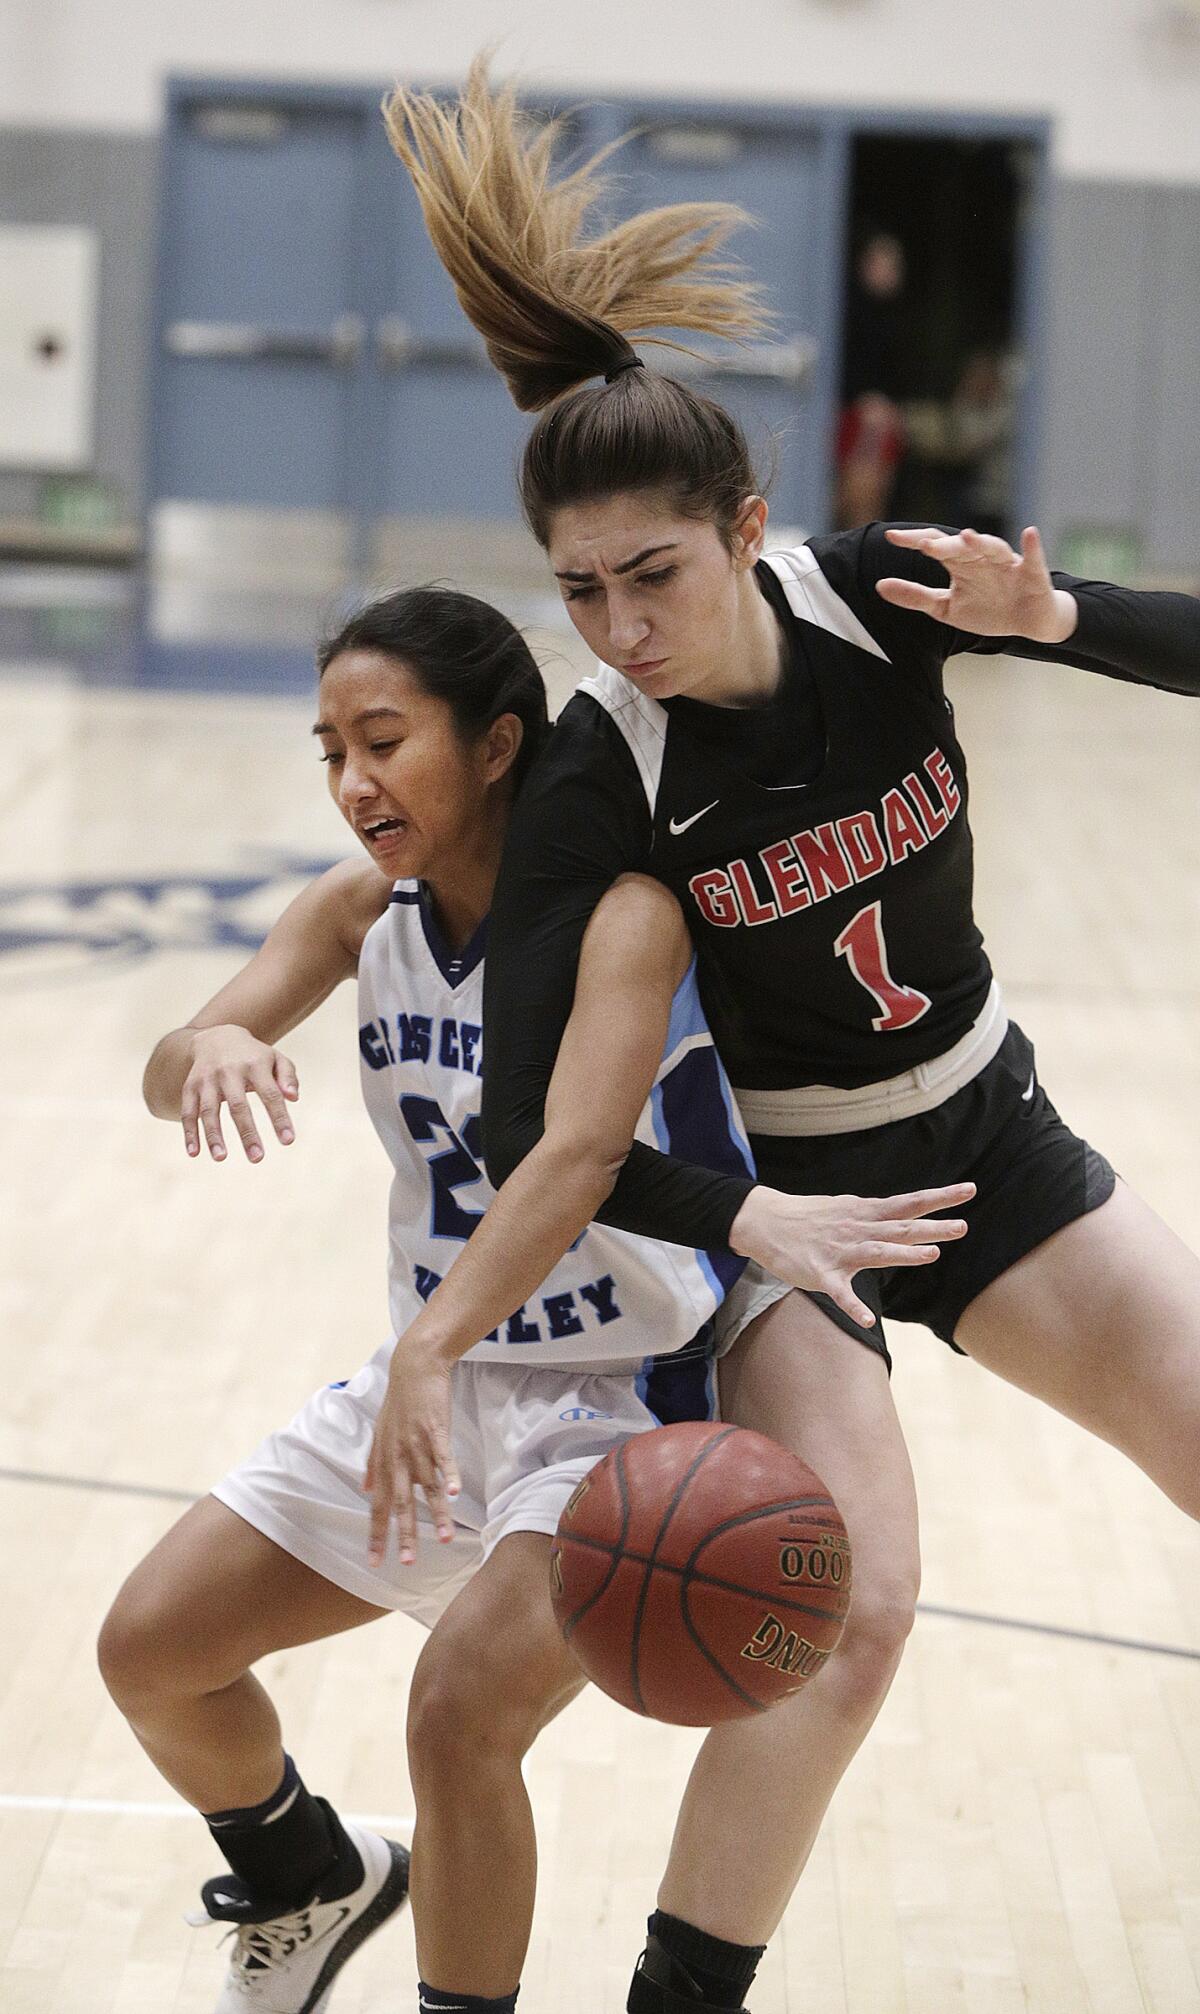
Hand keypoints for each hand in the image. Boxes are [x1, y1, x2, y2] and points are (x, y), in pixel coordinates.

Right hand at [180, 1025, 298, 1161]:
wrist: (217, 1037)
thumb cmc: (254, 1056)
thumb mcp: (276, 1059)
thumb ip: (288, 1077)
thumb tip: (293, 1098)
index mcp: (255, 1065)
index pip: (270, 1094)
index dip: (279, 1118)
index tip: (288, 1141)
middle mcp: (229, 1071)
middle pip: (238, 1105)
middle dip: (247, 1133)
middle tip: (257, 1158)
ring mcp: (207, 1079)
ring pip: (208, 1110)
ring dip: (213, 1135)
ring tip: (221, 1158)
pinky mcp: (190, 1086)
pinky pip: (187, 1111)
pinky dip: (189, 1132)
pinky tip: (194, 1153)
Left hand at [366, 1336, 461, 1566]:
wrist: (413, 1366)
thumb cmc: (398, 1402)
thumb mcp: (379, 1432)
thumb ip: (371, 1463)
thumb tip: (363, 1488)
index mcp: (384, 1462)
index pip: (378, 1506)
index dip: (376, 1534)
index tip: (375, 1562)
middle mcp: (397, 1458)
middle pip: (400, 1503)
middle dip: (404, 1534)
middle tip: (407, 1563)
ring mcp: (416, 1444)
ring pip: (426, 1486)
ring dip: (435, 1514)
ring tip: (443, 1539)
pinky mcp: (435, 1430)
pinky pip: (443, 1457)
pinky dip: (449, 1475)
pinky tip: (454, 1493)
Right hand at [729, 1182, 975, 1326]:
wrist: (764, 1222)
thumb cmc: (810, 1217)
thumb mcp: (847, 1207)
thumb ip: (877, 1215)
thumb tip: (906, 1214)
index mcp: (865, 1212)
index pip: (909, 1203)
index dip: (939, 1198)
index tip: (969, 1190)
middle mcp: (857, 1229)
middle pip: (900, 1228)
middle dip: (931, 1227)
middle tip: (962, 1227)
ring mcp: (839, 1252)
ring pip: (876, 1252)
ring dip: (904, 1254)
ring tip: (931, 1255)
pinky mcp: (820, 1274)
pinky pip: (839, 1293)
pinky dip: (853, 1307)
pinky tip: (867, 1321)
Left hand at [877, 526, 1076, 644]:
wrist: (1028, 621)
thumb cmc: (987, 609)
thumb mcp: (946, 608)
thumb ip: (915, 596)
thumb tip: (879, 586)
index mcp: (960, 564)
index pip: (934, 544)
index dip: (913, 541)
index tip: (890, 537)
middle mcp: (981, 558)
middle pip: (961, 547)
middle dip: (945, 546)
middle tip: (924, 546)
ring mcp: (1007, 564)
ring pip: (993, 548)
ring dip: (980, 542)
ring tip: (967, 537)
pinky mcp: (1033, 573)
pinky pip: (1033, 558)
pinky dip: (1032, 547)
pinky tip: (1029, 534)